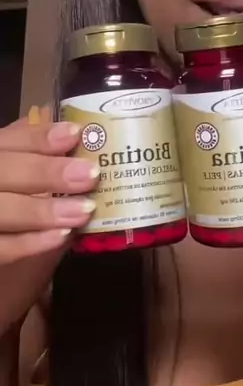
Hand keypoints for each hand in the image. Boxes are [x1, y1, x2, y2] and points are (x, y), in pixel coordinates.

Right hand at [0, 114, 97, 336]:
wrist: (1, 250)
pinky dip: (29, 242)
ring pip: (0, 210)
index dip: (38, 137)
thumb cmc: (14, 198)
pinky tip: (62, 236)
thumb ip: (36, 154)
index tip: (75, 134)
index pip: (8, 140)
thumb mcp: (20, 172)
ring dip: (42, 211)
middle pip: (2, 171)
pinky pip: (0, 248)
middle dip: (45, 172)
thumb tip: (79, 134)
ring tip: (84, 210)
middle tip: (89, 176)